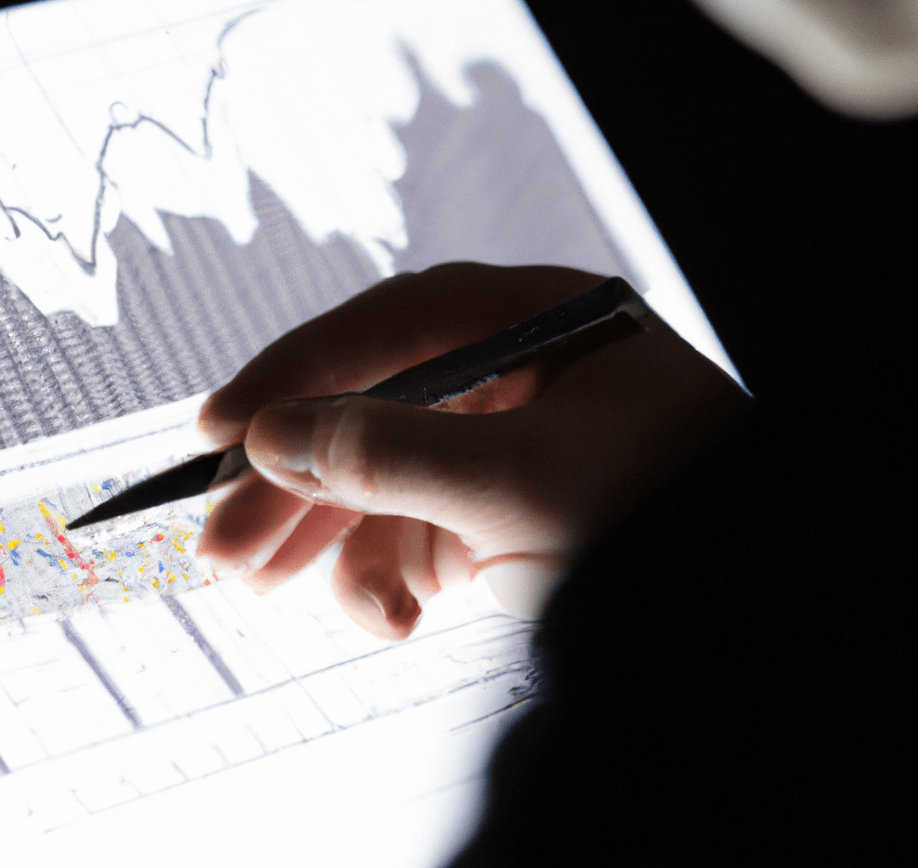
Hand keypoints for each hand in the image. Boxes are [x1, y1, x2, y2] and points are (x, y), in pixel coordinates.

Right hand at [196, 263, 748, 638]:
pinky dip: (388, 576)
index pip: (399, 322)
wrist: (740, 636)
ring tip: (254, 580)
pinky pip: (421, 533)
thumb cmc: (662, 526)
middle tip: (219, 535)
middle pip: (380, 404)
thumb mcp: (521, 485)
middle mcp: (522, 375)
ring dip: (323, 533)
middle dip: (297, 475)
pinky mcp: (502, 518)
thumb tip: (273, 436)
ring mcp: (510, 448)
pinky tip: (383, 618)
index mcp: (545, 323)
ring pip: (389, 475)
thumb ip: (390, 453)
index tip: (223, 425)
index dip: (301, 368)